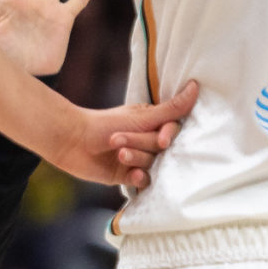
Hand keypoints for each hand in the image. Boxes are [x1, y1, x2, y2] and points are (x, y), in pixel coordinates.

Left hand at [53, 80, 198, 187]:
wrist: (72, 142)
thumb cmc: (104, 124)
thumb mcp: (141, 116)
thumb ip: (171, 109)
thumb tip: (196, 87)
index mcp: (152, 123)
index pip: (172, 132)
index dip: (167, 137)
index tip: (160, 140)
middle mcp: (147, 141)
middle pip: (160, 150)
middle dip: (141, 145)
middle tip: (118, 140)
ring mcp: (138, 159)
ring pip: (152, 165)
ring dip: (136, 159)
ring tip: (118, 153)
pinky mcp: (127, 176)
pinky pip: (144, 181)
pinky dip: (139, 178)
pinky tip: (131, 174)